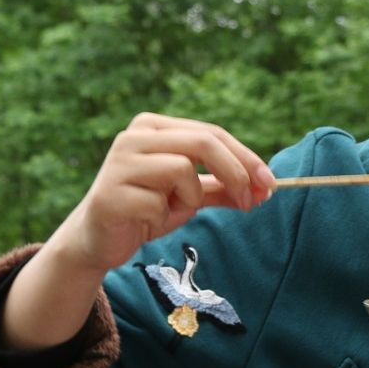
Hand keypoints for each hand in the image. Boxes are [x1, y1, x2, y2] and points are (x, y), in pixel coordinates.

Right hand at [0, 113, 274, 349]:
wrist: (97, 240)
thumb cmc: (146, 211)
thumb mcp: (190, 196)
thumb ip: (224, 187)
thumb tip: (266, 188)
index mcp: (153, 127)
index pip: (211, 133)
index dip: (246, 157)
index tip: (270, 183)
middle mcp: (134, 136)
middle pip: (203, 143)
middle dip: (236, 173)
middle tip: (250, 202)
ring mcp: (119, 162)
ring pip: (183, 171)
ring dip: (189, 199)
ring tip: (169, 210)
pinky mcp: (110, 193)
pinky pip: (159, 203)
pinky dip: (162, 217)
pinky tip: (145, 221)